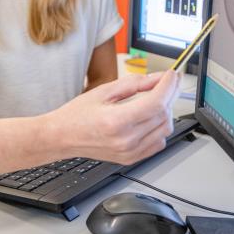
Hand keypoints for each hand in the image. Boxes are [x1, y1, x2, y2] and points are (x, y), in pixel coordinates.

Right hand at [44, 71, 180, 164]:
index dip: (168, 86)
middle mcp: (126, 140)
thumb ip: (133, 84)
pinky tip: (152, 117)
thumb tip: (156, 78)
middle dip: (170, 94)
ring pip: (165, 130)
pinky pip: (158, 143)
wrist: (62, 137)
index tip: (171, 75)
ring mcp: (130, 152)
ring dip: (166, 111)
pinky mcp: (132, 158)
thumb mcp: (103, 91)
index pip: (156, 103)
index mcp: (116, 121)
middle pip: (163, 115)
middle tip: (167, 82)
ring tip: (158, 98)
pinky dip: (160, 128)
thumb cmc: (76, 115)